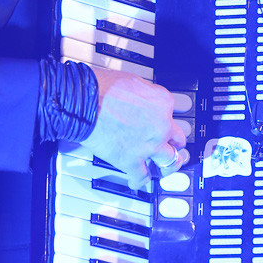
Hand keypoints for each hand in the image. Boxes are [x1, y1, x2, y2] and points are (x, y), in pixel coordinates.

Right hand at [82, 67, 186, 188]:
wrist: (84, 102)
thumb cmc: (102, 87)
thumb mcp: (134, 81)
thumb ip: (145, 94)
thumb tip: (143, 100)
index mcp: (162, 102)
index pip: (172, 114)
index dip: (166, 120)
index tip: (163, 124)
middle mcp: (161, 125)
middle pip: (178, 139)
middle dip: (174, 144)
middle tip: (172, 147)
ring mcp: (148, 145)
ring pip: (169, 161)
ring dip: (167, 166)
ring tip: (163, 168)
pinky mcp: (131, 161)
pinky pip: (142, 177)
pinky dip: (139, 181)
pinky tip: (136, 181)